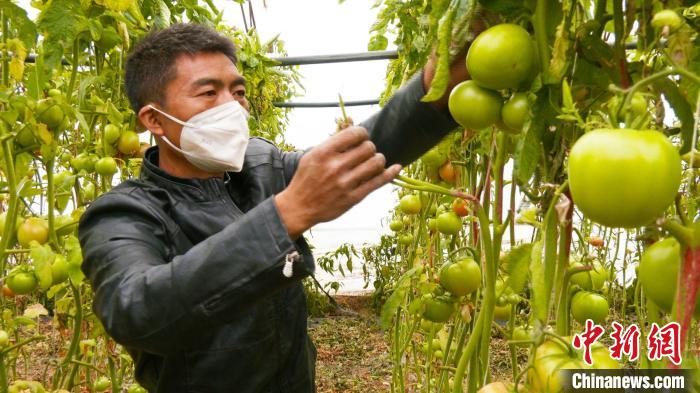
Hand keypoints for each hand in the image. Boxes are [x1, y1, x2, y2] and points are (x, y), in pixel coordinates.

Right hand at [275, 127, 401, 238]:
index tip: (360, 139)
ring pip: (376, 162)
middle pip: (368, 147)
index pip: (355, 133)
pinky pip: (378, 182)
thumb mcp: (313, 155)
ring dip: (378, 160)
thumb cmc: (306, 178)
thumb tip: (351, 120)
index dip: (362, 134)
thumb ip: (333, 140)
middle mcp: (335, 166)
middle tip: (364, 153)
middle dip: (369, 148)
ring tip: (373, 162)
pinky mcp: (353, 198)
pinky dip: (391, 173)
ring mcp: (345, 183)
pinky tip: (396, 167)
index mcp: (324, 152)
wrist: (299, 207)